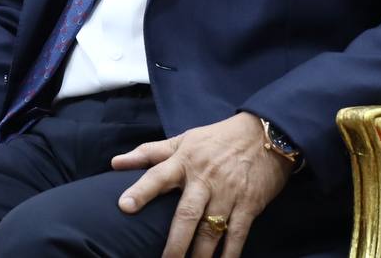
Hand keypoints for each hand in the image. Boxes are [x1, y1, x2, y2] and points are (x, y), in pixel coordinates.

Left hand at [111, 112, 292, 257]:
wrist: (265, 134)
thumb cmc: (217, 139)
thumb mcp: (183, 139)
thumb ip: (149, 153)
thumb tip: (115, 163)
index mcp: (184, 161)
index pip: (157, 176)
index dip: (140, 191)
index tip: (123, 206)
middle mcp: (204, 179)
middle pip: (186, 215)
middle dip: (175, 243)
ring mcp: (228, 194)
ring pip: (210, 231)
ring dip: (199, 255)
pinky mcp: (249, 205)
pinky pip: (237, 235)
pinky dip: (229, 254)